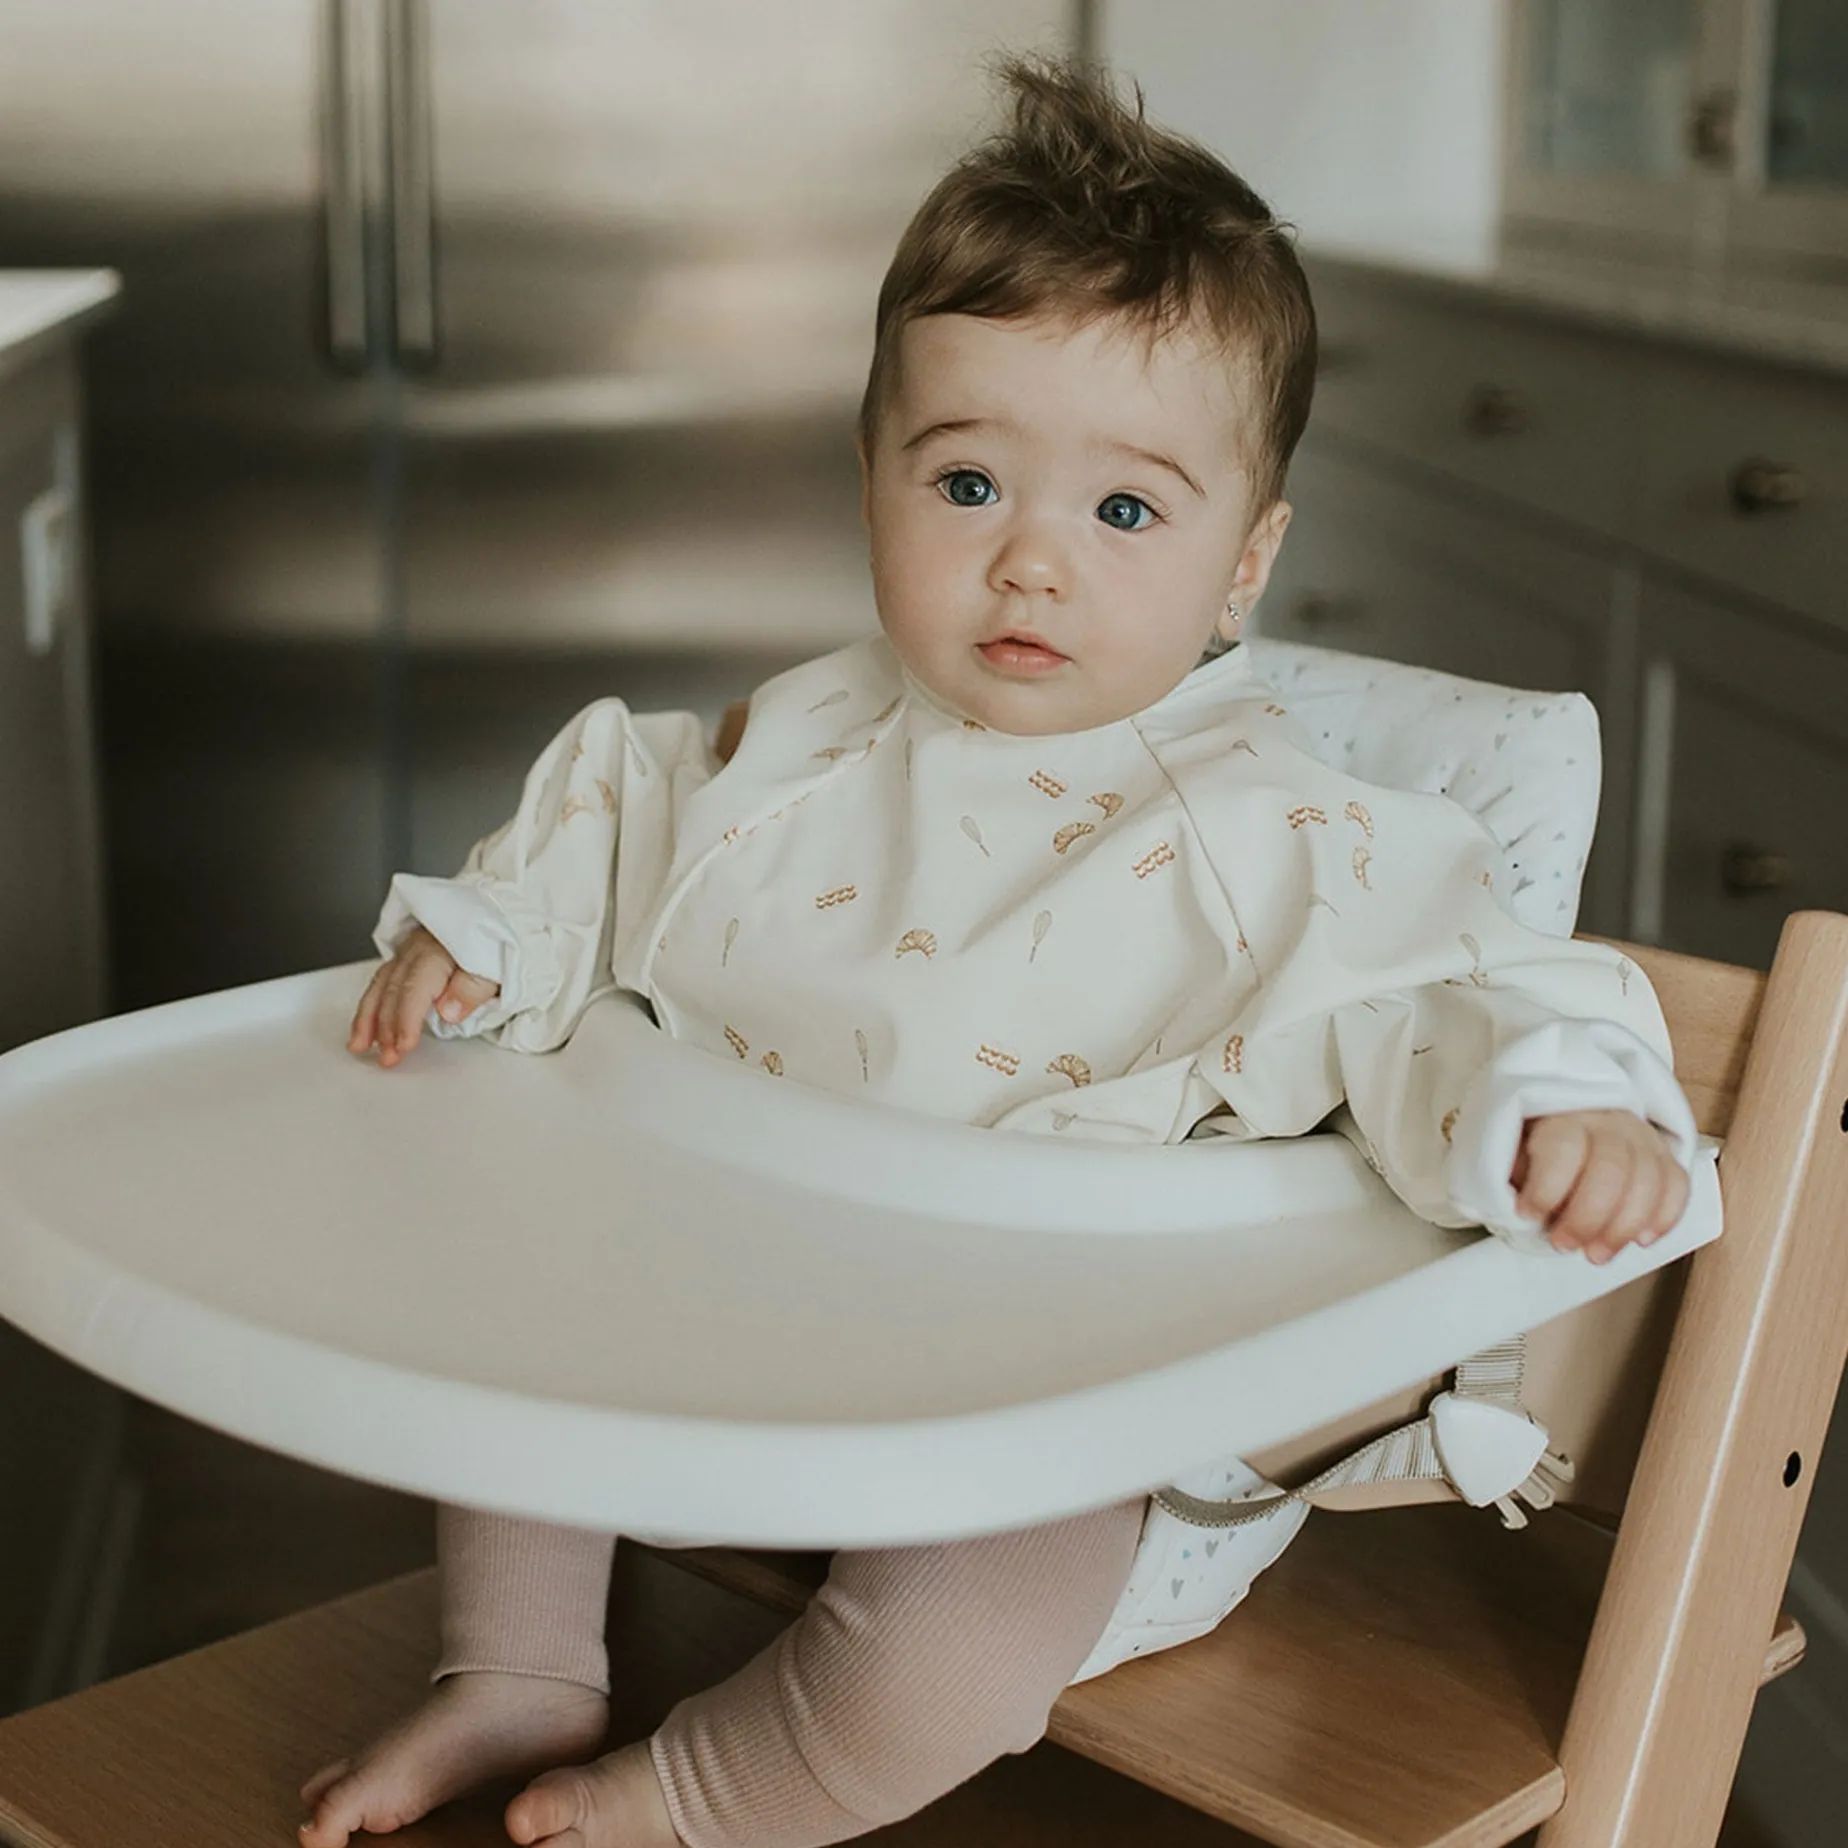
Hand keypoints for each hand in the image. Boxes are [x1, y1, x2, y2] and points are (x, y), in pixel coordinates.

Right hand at [348, 927, 499, 1067]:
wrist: (500, 916)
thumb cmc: (500, 943)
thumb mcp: (499, 967)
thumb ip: (473, 988)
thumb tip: (447, 1012)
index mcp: (439, 951)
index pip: (415, 988)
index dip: (407, 1020)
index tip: (404, 1046)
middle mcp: (418, 948)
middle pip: (394, 989)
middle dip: (387, 1026)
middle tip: (388, 1058)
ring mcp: (409, 950)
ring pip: (381, 984)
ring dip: (370, 1018)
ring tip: (360, 1046)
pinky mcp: (407, 955)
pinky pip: (382, 980)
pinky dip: (371, 1004)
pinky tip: (366, 1023)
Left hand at [1510, 1109, 1689, 1264]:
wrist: (1571, 1123)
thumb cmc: (1537, 1149)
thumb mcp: (1512, 1155)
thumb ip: (1518, 1179)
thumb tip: (1525, 1215)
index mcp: (1563, 1117)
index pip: (1564, 1148)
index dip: (1546, 1188)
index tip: (1526, 1215)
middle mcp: (1608, 1122)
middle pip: (1611, 1168)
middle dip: (1587, 1217)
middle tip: (1564, 1244)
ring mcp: (1642, 1138)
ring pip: (1649, 1180)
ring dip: (1623, 1227)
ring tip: (1596, 1253)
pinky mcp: (1664, 1157)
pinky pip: (1678, 1186)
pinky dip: (1664, 1217)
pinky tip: (1640, 1239)